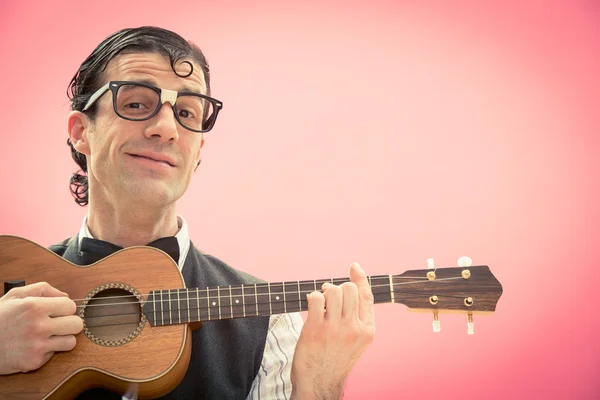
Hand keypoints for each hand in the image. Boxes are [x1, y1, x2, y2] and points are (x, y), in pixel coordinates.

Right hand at [0, 282, 83, 374]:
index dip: (65, 308)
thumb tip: (65, 295)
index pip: (70, 306)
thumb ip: (43, 289)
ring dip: (62, 339)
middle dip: (69, 323)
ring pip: (71, 342)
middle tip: (58, 324)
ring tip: (49, 336)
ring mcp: (37, 346)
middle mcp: (38, 326)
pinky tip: (34, 346)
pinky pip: (54, 354)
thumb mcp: (15, 296)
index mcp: (34, 307)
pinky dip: (47, 351)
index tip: (57, 311)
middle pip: (77, 324)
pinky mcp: (34, 362)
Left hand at [291, 262, 374, 399]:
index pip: (367, 296)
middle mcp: (353, 328)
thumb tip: (349, 287)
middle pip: (348, 289)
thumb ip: (356, 318)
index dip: (360, 277)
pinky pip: (315, 299)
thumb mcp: (356, 341)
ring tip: (320, 304)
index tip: (353, 266)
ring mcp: (335, 329)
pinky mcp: (315, 330)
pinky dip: (311, 298)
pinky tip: (311, 309)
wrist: (319, 384)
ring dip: (323, 293)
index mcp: (367, 330)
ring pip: (332, 290)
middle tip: (328, 297)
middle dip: (337, 288)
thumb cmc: (335, 360)